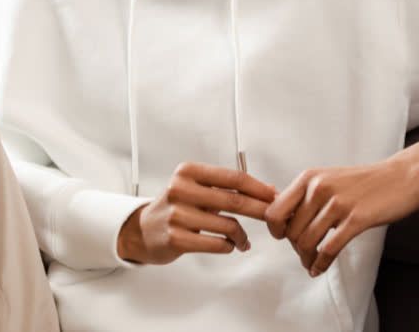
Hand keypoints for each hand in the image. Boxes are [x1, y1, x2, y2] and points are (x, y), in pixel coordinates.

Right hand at [117, 162, 275, 264]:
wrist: (143, 230)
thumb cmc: (177, 207)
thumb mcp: (198, 188)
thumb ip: (229, 188)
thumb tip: (269, 190)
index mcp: (189, 172)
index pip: (234, 178)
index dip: (258, 188)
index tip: (274, 196)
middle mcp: (181, 189)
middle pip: (234, 200)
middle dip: (260, 210)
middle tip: (273, 217)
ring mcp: (177, 215)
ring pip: (228, 225)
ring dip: (242, 235)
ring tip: (244, 240)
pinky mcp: (176, 238)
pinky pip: (216, 243)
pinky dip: (229, 246)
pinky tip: (230, 245)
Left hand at [264, 159, 418, 276]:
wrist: (402, 175)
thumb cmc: (366, 181)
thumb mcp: (329, 178)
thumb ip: (306, 195)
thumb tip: (281, 218)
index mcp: (309, 177)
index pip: (274, 211)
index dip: (276, 230)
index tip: (285, 237)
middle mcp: (319, 188)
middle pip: (291, 231)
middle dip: (296, 248)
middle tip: (305, 254)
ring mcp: (338, 203)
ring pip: (307, 242)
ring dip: (307, 259)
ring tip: (311, 264)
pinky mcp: (357, 219)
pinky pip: (329, 249)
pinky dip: (321, 264)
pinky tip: (320, 268)